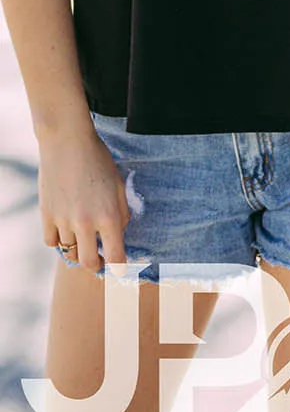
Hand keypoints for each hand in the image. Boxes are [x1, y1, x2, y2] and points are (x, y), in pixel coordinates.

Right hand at [37, 127, 130, 272]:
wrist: (67, 142)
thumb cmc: (99, 160)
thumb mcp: (120, 185)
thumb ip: (122, 213)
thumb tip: (118, 235)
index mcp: (109, 216)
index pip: (116, 257)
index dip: (120, 268)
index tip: (120, 270)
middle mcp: (85, 223)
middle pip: (90, 263)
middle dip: (97, 266)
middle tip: (101, 259)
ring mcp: (63, 221)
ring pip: (70, 252)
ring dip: (78, 249)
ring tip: (83, 235)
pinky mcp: (46, 216)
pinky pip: (52, 242)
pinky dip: (59, 240)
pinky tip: (66, 228)